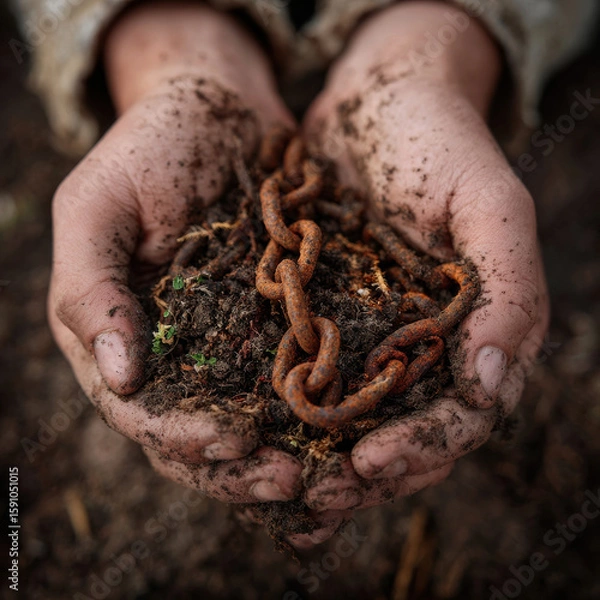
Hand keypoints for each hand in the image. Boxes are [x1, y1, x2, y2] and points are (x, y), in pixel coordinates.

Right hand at [48, 2, 301, 502]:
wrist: (221, 106)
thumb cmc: (150, 147)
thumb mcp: (96, 205)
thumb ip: (89, 288)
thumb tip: (119, 379)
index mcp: (126, 336)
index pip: (144, 414)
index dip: (182, 438)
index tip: (229, 443)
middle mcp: (179, 351)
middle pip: (202, 434)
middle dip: (241, 467)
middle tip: (291, 482)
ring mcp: (231, 338)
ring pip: (253, 419)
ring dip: (284, 453)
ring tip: (325, 474)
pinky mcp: (280, 320)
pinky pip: (296, 378)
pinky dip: (316, 412)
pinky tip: (347, 429)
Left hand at [296, 1, 549, 539]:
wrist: (378, 99)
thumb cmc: (441, 144)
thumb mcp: (491, 204)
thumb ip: (510, 290)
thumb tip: (494, 381)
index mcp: (474, 333)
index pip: (459, 417)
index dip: (421, 448)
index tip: (370, 465)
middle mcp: (423, 346)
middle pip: (404, 433)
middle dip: (364, 473)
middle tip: (316, 499)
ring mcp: (371, 336)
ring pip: (352, 420)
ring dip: (320, 461)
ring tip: (280, 490)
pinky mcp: (323, 317)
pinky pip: (307, 378)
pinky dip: (287, 415)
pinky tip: (253, 439)